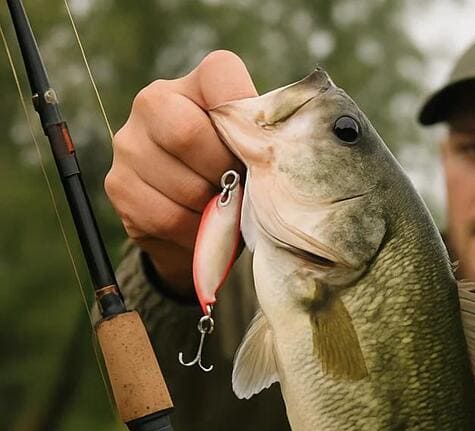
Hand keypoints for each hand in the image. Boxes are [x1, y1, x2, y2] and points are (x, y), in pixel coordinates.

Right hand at [105, 50, 256, 293]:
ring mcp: (129, 144)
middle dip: (225, 174)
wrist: (195, 222)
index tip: (260, 151)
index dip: (247, 117)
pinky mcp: (119, 187)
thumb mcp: (252, 153)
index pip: (220, 75)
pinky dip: (196, 231)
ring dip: (215, 210)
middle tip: (239, 190)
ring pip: (182, 185)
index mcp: (193, 84)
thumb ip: (261, 143)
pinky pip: (167, 218)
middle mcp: (152, 102)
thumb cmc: (233, 178)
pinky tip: (204, 226)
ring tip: (223, 210)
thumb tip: (274, 156)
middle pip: (188, 134)